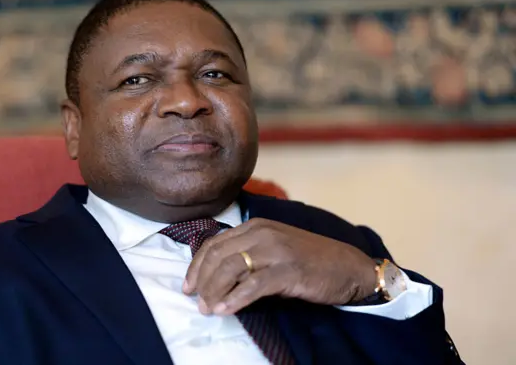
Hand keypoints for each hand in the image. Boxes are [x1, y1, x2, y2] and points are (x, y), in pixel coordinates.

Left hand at [182, 218, 376, 314]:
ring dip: (214, 290)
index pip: (214, 243)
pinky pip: (253, 285)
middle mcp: (262, 233)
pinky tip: (225, 310)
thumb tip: (217, 276)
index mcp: (256, 226)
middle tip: (195, 300)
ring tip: (208, 308)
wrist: (349, 267)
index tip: (188, 285)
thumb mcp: (274, 249)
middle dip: (202, 280)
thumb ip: (248, 255)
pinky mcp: (288, 270)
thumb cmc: (309, 261)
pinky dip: (235, 299)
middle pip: (218, 255)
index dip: (196, 265)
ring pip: (231, 268)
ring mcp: (276, 250)